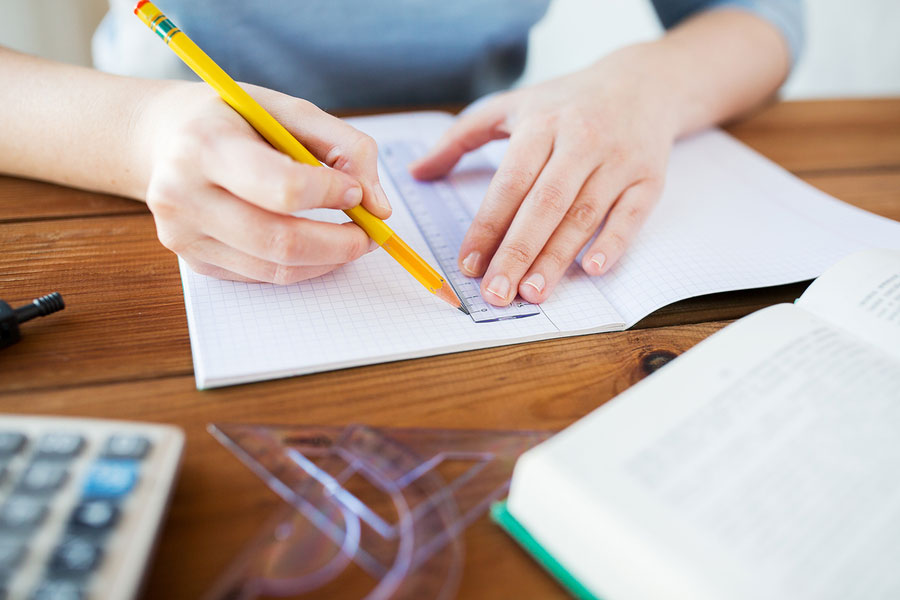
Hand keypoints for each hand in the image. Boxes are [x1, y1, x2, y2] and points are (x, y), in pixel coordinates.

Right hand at [139, 82, 390, 283]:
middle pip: (280, 241)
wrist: (164, 137)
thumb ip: (345, 147)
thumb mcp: (288, 110)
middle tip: (370, 235)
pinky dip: (301, 264)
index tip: (356, 192)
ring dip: (327, 259)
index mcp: (204, 145)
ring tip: (348, 238)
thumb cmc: (234, 119)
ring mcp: (183, 235)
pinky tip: (311, 241)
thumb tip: (379, 207)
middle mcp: (183, 194)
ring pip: (276, 268)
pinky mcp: (194, 261)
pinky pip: (263, 275)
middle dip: (340, 244)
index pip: (282, 188)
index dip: (330, 195)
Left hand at [410, 46, 676, 305]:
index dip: (487, 226)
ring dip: (557, 258)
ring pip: (584, 215)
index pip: (509, 183)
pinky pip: (631, 215)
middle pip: (545, 204)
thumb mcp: (510, 106)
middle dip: (518, 252)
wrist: (641, 84)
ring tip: (532, 293)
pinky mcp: (649, 178)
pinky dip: (614, 242)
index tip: (467, 264)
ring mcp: (618, 160)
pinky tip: (593, 269)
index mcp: (541, 125)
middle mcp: (580, 140)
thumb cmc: (565, 103)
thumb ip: (460, 137)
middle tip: (496, 293)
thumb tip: (415, 171)